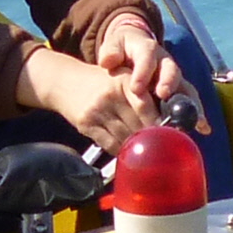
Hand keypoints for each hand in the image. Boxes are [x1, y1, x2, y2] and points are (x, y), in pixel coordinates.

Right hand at [22, 48, 155, 154]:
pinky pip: (109, 144)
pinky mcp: (86, 124)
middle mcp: (110, 95)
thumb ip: (142, 94)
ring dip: (137, 148)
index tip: (169, 136)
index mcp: (124, 81)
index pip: (145, 106)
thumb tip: (167, 119)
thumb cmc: (100, 82)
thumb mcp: (121, 78)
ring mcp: (97, 110)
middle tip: (162, 150)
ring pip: (124, 137)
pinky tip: (127, 153)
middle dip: (151, 139)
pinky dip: (120, 151)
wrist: (63, 81)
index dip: (159, 124)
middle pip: (137, 125)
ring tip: (147, 154)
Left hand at [92, 15, 193, 124]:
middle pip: (171, 72)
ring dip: (189, 104)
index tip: (135, 87)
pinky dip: (196, 115)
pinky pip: (190, 102)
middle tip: (164, 96)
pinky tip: (203, 129)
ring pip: (185, 88)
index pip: (147, 58)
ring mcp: (174, 78)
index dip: (143, 72)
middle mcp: (165, 63)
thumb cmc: (123, 48)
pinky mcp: (179, 91)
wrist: (135, 46)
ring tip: (193, 119)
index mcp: (148, 49)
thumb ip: (111, 51)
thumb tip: (107, 60)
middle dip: (169, 84)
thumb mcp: (114, 43)